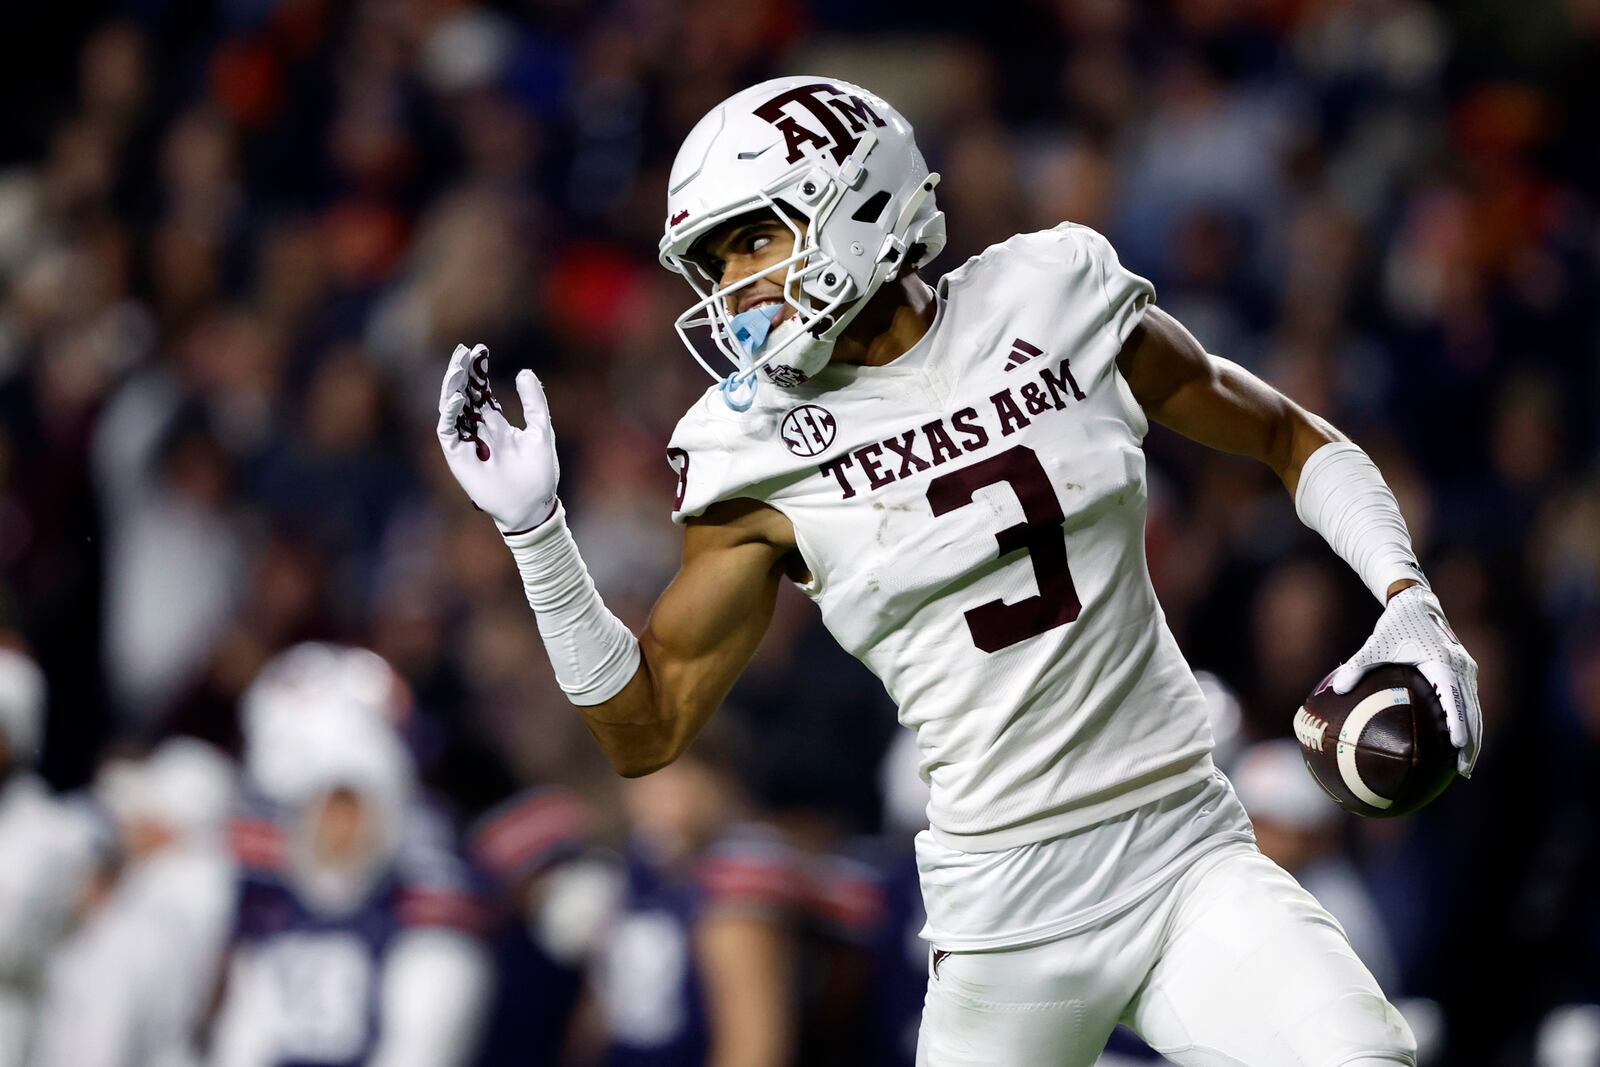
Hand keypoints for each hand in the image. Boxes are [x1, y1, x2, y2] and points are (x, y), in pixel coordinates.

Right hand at [435, 343, 557, 532]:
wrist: (534, 505)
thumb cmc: (539, 472)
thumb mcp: (540, 430)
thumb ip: (534, 402)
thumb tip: (524, 371)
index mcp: (496, 423)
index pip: (481, 390)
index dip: (478, 371)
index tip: (480, 350)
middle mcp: (478, 430)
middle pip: (463, 394)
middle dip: (462, 373)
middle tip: (464, 351)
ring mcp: (466, 442)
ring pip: (452, 408)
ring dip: (452, 387)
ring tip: (458, 367)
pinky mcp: (458, 456)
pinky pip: (448, 431)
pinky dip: (450, 414)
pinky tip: (458, 398)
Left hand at [1331, 585, 1482, 776]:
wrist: (1417, 602)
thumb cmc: (1395, 625)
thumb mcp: (1374, 644)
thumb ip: (1358, 666)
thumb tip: (1338, 688)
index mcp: (1443, 663)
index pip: (1454, 697)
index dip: (1457, 721)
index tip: (1457, 744)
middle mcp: (1461, 668)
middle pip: (1472, 711)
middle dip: (1471, 742)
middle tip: (1462, 770)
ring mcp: (1466, 670)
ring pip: (1474, 709)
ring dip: (1473, 737)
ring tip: (1463, 766)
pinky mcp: (1464, 671)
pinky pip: (1467, 702)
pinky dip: (1466, 723)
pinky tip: (1456, 744)